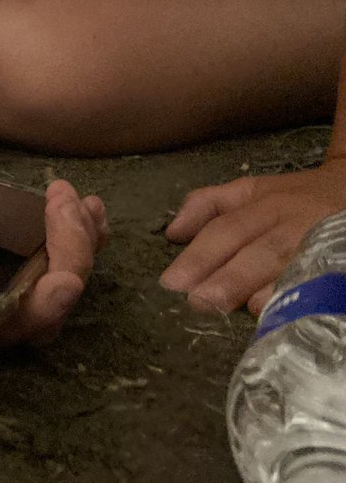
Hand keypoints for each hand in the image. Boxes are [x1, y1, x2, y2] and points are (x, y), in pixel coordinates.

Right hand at [0, 181, 108, 354]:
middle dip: (71, 254)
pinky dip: (83, 241)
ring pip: (63, 287)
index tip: (64, 279)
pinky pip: (65, 270)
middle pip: (48, 305)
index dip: (43, 308)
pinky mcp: (19, 279)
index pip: (8, 324)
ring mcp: (7, 301)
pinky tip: (91, 210)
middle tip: (65, 199)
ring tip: (85, 202)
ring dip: (83, 244)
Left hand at [160, 158, 345, 313]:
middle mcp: (291, 223)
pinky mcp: (337, 260)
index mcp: (263, 204)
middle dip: (227, 278)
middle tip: (199, 302)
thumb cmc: (296, 197)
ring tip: (234, 309)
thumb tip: (172, 233)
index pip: (225, 230)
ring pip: (289, 267)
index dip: (199, 256)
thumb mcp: (252, 189)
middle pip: (256, 252)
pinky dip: (298, 296)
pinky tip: (280, 313)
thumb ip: (209, 205)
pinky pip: (317, 279)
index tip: (171, 282)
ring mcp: (320, 243)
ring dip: (262, 290)